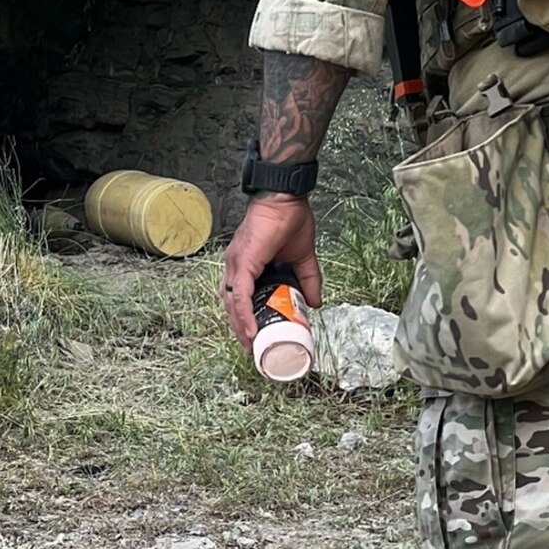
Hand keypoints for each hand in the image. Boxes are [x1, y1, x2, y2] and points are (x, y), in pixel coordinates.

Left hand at [221, 194, 321, 351]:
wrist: (287, 197)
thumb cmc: (291, 219)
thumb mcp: (303, 258)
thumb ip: (309, 280)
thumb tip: (316, 303)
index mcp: (246, 265)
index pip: (238, 299)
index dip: (245, 320)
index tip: (257, 339)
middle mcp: (235, 266)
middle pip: (231, 306)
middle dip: (240, 330)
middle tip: (254, 350)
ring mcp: (235, 264)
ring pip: (231, 304)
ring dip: (240, 328)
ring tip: (252, 348)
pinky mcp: (242, 262)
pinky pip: (238, 296)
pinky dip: (242, 315)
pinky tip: (250, 331)